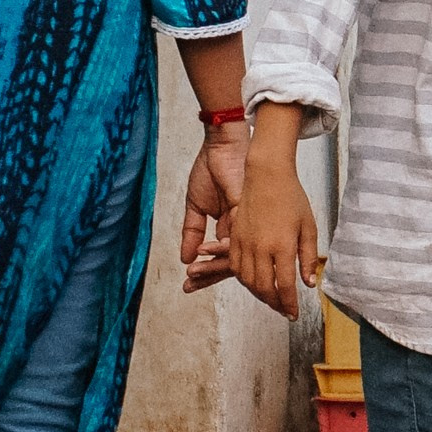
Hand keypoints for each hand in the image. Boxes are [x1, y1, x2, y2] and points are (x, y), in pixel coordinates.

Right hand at [180, 121, 245, 291]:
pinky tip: (203, 253)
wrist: (222, 145)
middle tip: (188, 287)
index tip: (188, 285)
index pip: (220, 258)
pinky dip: (219, 246)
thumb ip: (192, 232)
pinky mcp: (245, 211)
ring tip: (192, 274)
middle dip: (205, 275)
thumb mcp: (196, 205)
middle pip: (228, 261)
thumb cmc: (212, 170)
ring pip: (234, 253)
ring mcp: (244, 222)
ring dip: (210, 265)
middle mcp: (240, 229)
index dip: (205, 272)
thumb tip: (186, 258)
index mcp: (230, 228)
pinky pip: (236, 234)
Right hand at [232, 145, 318, 318]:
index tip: (294, 314)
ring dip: (259, 294)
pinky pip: (235, 268)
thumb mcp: (308, 227)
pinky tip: (255, 281)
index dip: (290, 304)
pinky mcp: (234, 238)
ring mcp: (244, 243)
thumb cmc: (292, 198)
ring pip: (248, 281)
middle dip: (275, 304)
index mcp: (282, 246)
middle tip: (284, 310)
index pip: (285, 286)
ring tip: (272, 298)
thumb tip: (308, 284)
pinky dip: (245, 280)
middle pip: (264, 288)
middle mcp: (260, 248)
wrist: (266, 175)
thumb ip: (308, 257)